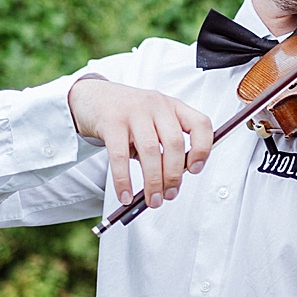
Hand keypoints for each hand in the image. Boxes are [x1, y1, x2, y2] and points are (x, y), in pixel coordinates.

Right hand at [68, 77, 212, 207]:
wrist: (93, 97)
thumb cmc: (128, 114)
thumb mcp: (153, 121)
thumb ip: (166, 144)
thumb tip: (172, 182)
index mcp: (173, 106)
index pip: (200, 124)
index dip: (203, 149)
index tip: (194, 170)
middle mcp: (157, 106)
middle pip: (175, 144)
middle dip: (174, 176)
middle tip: (169, 195)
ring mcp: (134, 111)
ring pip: (151, 151)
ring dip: (153, 182)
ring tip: (152, 200)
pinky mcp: (112, 122)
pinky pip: (120, 156)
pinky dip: (124, 181)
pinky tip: (125, 195)